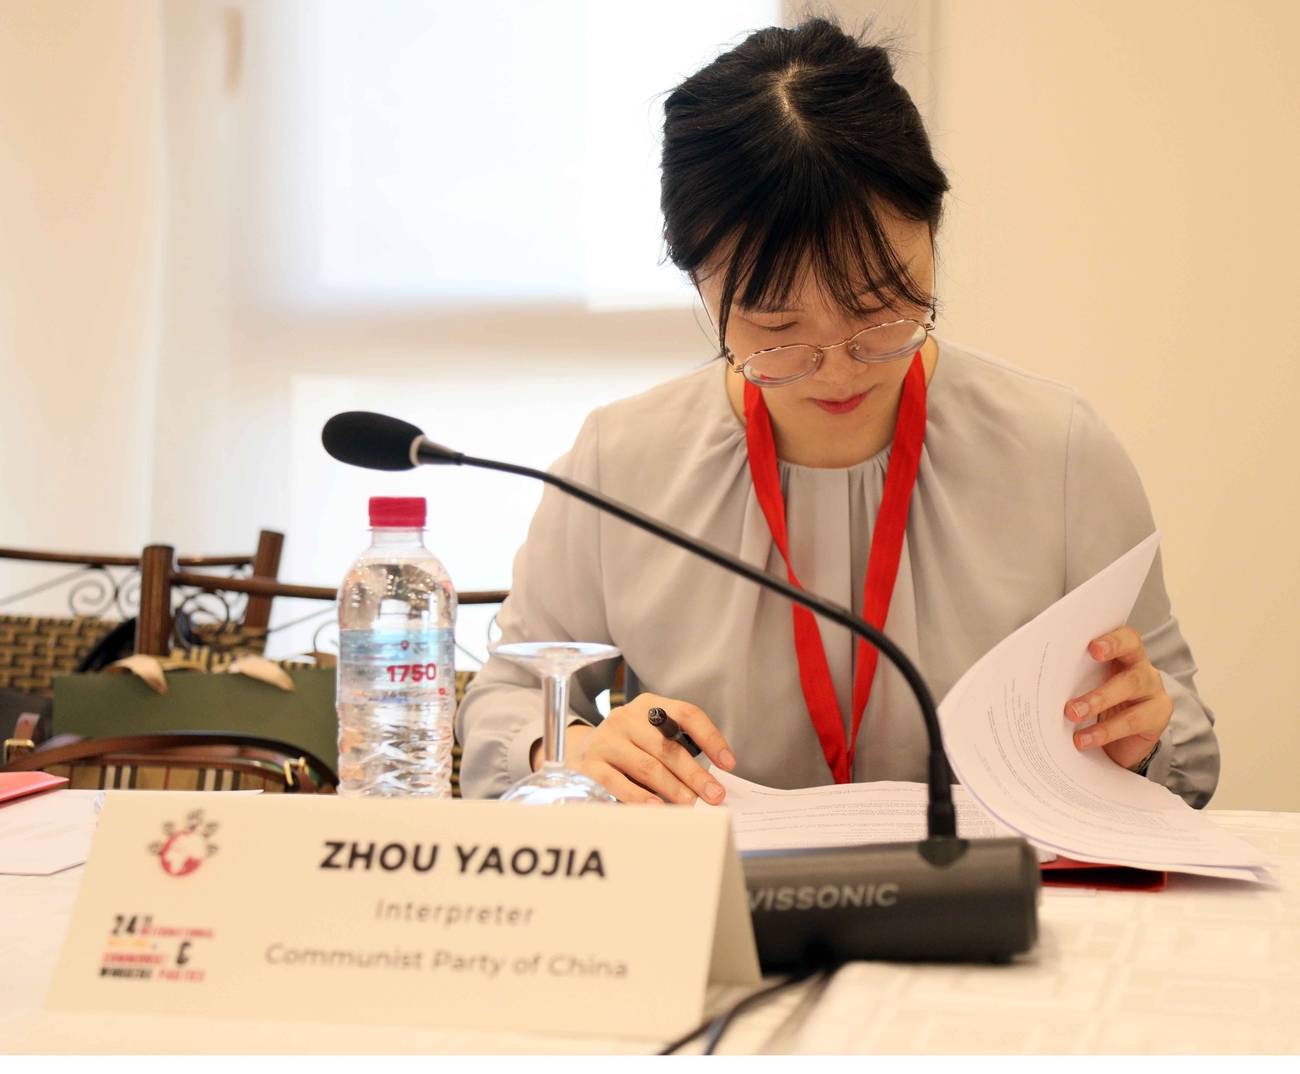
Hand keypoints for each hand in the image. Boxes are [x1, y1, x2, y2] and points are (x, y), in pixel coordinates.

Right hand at [532, 693, 735, 804]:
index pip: (686, 714)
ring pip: (647, 765)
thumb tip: (710, 781)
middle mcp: (627, 718)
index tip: (728, 763)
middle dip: (695, 773)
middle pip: (667, 745)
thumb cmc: (628, 746)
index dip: (710, 738)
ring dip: (672, 787)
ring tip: (691, 805)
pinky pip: (618, 782)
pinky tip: (656, 808)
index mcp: (649, 705)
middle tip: (715, 795)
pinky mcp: (591, 763)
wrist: (578, 749)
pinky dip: (639, 796)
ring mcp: (607, 739)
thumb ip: (676, 748)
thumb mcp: (650, 735)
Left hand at [1065, 626, 1171, 769]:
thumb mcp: (1085, 688)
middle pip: (1131, 658)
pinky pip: (1133, 720)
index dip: (1112, 640)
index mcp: (1124, 655)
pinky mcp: (1158, 716)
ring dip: (1098, 700)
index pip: (1126, 638)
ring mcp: (1153, 691)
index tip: (1092, 647)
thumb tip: (1037, 679)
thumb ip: (1072, 678)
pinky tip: (1084, 739)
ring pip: (1130, 686)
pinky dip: (1105, 731)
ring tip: (1072, 714)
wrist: (1120, 744)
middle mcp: (1142, 668)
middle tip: (1076, 686)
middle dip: (1100, 668)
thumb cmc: (1098, 707)